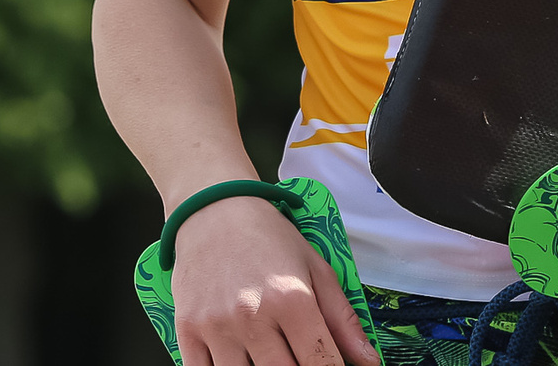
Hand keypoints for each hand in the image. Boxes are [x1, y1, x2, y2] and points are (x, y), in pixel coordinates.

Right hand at [169, 196, 381, 365]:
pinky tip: (241, 358)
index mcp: (291, 300)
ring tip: (269, 351)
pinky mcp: (188, 331)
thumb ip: (343, 320)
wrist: (213, 208)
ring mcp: (217, 327)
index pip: (320, 364)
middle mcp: (253, 316)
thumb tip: (369, 362)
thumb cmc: (266, 236)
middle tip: (297, 355)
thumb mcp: (316, 268)